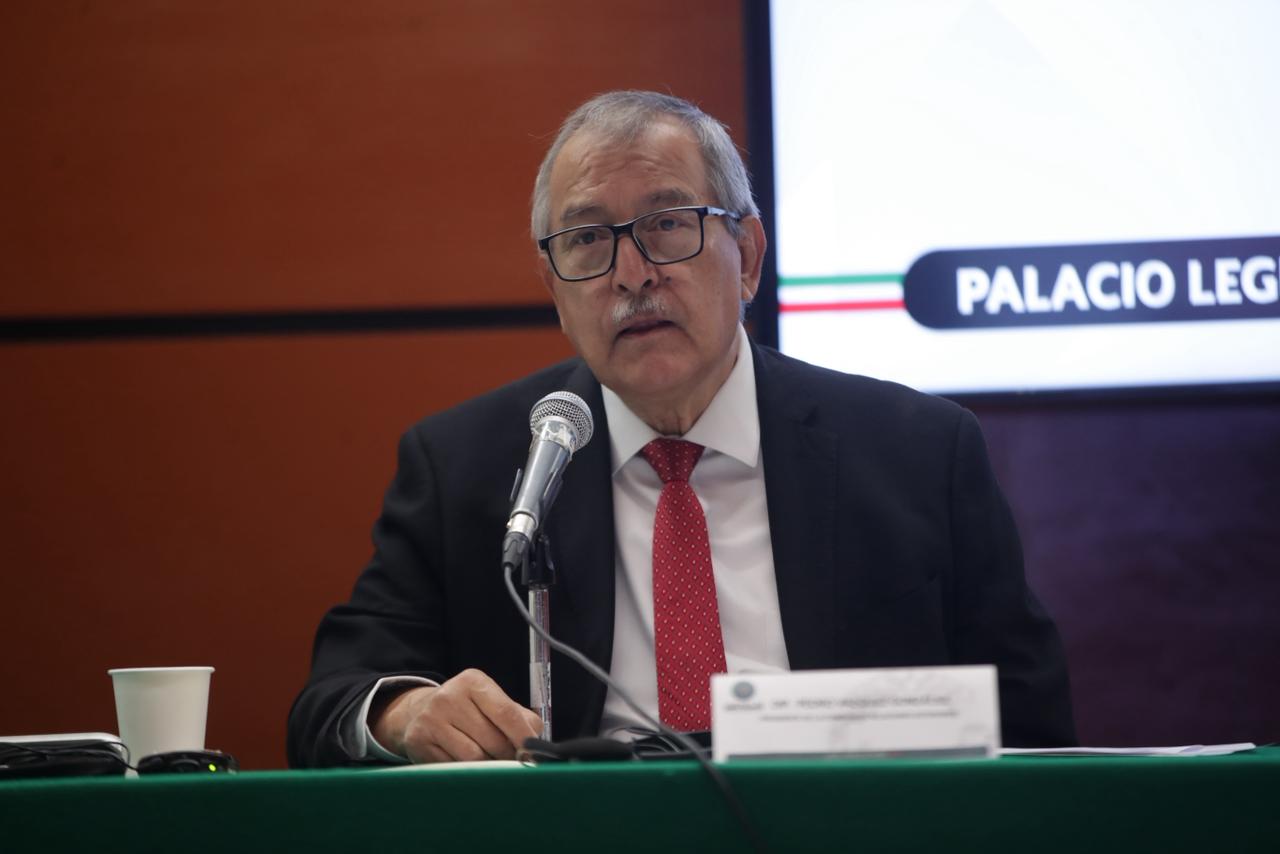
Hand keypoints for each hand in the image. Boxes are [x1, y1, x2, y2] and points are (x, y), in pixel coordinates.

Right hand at [371, 669, 542, 762]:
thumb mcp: (491, 702)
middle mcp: (450, 696)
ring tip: (488, 762)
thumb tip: (536, 743)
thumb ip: (519, 718)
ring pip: (473, 758)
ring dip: (487, 766)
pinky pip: (453, 767)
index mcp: (473, 682)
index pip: (506, 713)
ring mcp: (431, 719)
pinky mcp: (419, 740)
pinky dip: (466, 772)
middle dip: (506, 756)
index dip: (523, 737)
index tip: (534, 754)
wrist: (417, 713)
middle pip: (492, 740)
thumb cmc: (466, 711)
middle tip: (510, 761)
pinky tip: (465, 764)